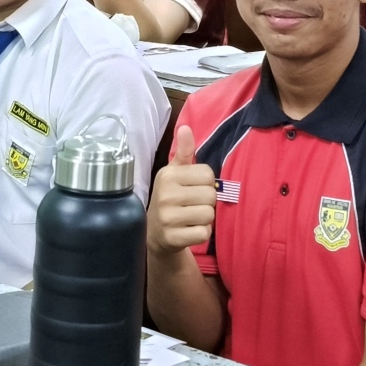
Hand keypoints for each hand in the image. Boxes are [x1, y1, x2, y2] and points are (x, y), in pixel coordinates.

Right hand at [147, 125, 216, 255]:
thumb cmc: (169, 198)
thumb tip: (185, 127)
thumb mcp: (174, 173)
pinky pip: (204, 233)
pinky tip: (189, 230)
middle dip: (206, 202)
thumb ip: (184, 152)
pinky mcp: (173, 238)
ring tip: (190, 217)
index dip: (206, 184)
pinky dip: (201, 233)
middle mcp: (166, 195)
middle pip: (211, 196)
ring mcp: (168, 218)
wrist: (154, 234)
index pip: (208, 175)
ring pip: (209, 215)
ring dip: (205, 219)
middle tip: (192, 205)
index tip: (193, 189)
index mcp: (168, 175)